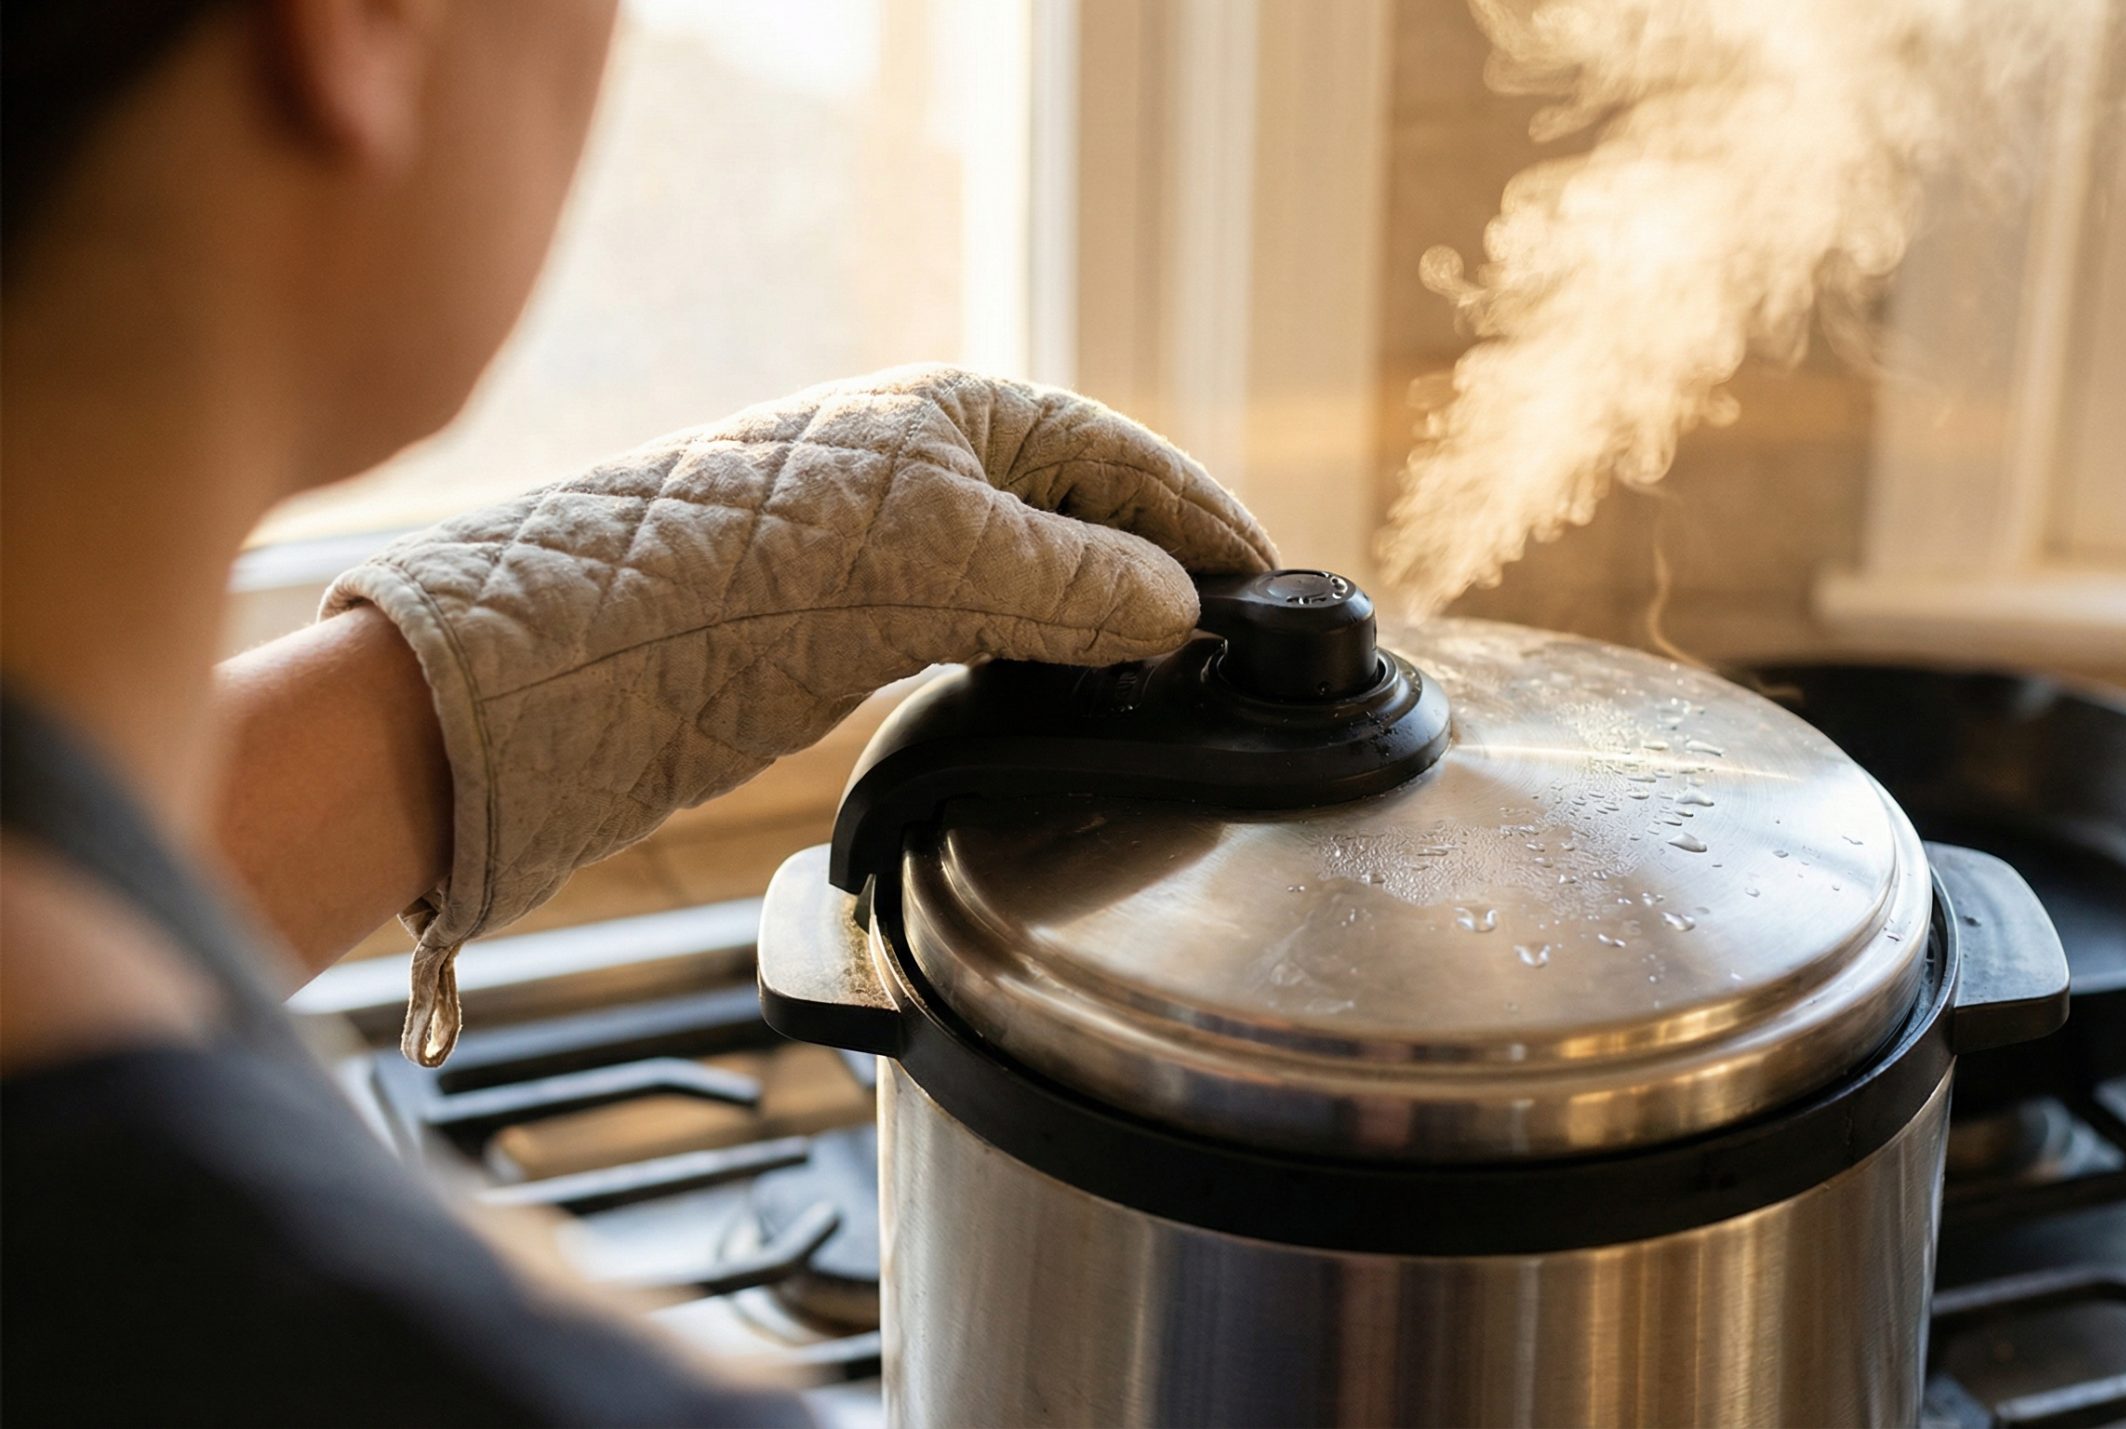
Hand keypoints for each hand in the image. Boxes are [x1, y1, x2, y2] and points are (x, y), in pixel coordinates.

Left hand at [325, 366, 1275, 1063]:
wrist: (571, 655)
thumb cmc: (745, 573)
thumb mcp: (947, 562)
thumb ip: (1080, 583)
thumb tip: (1178, 609)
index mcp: (958, 412)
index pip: (1125, 459)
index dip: (1207, 522)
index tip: (1277, 590)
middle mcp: (927, 467)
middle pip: (1086, 516)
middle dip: (1161, 578)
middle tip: (1233, 658)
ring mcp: (886, 548)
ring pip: (1034, 584)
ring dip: (1097, 632)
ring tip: (1163, 693)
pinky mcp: (843, 627)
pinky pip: (977, 636)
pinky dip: (1032, 669)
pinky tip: (1055, 709)